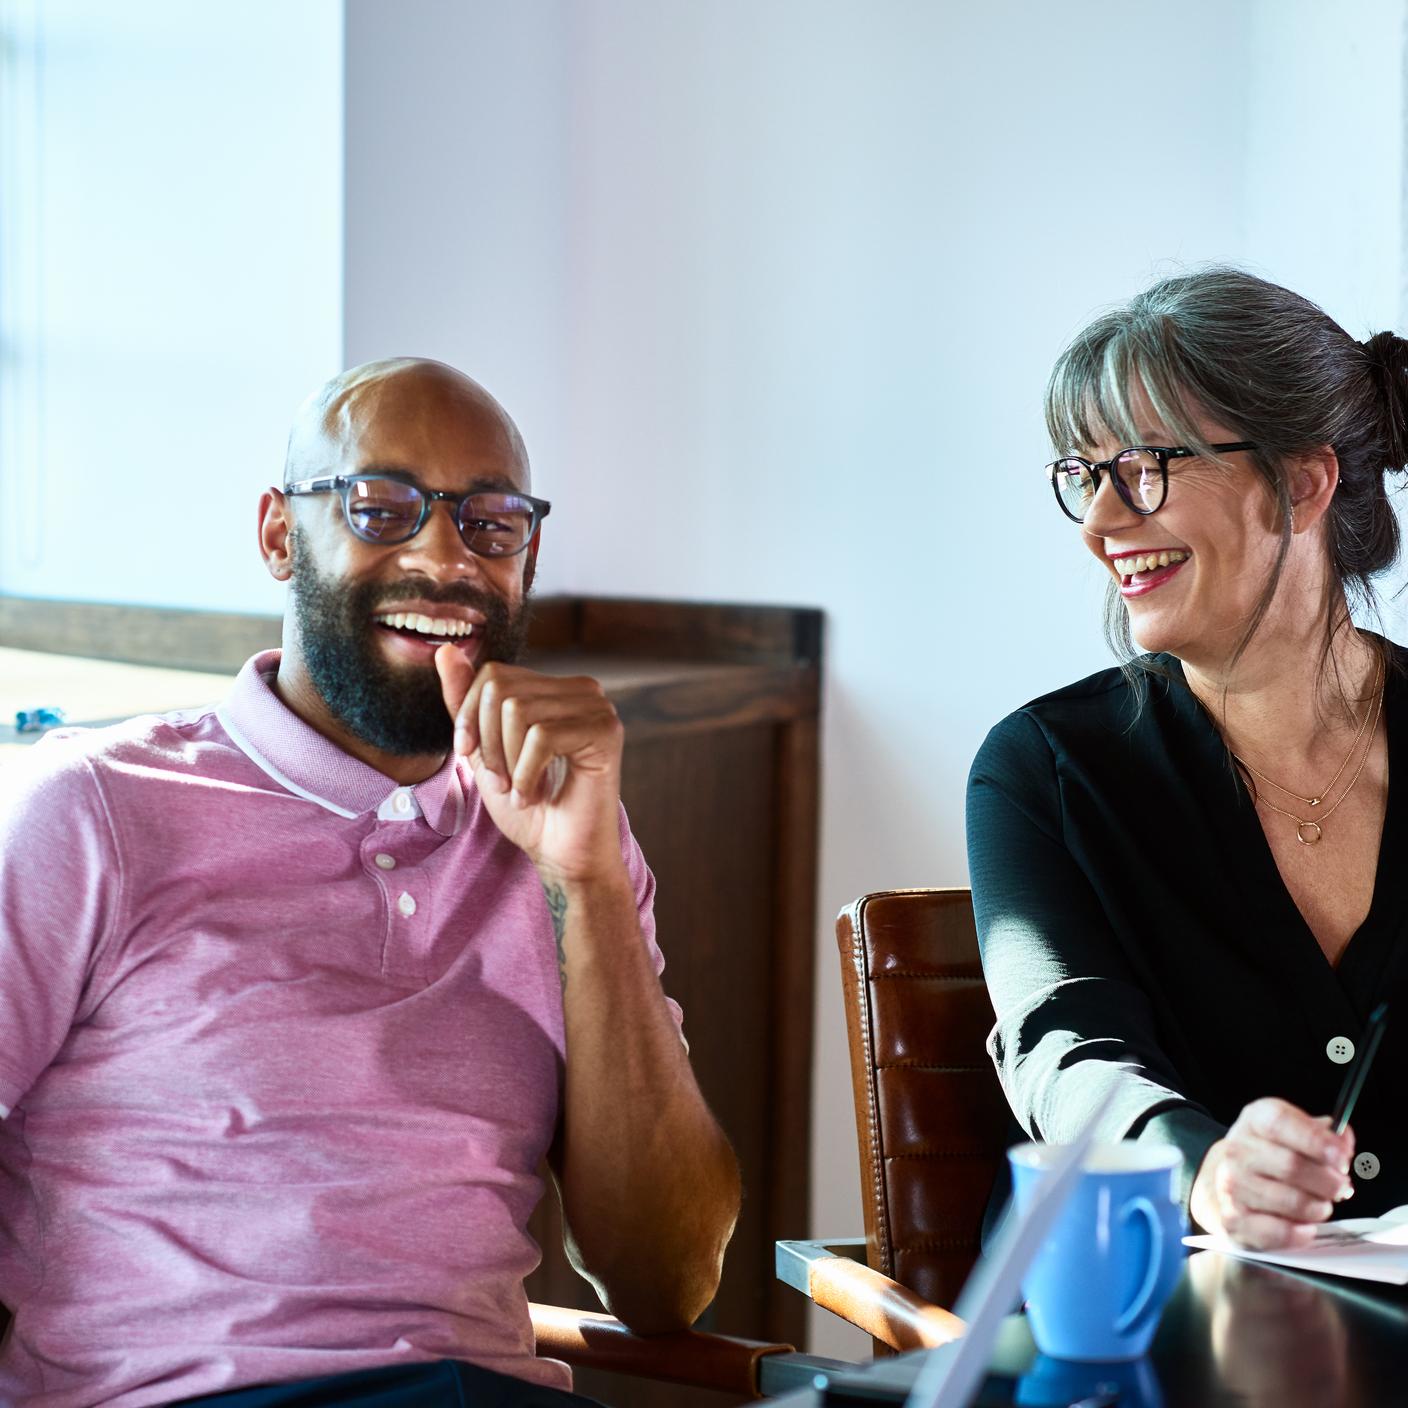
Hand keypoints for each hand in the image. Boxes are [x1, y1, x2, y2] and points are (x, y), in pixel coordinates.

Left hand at [436, 645, 624, 883]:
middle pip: (502, 690)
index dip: (469, 716)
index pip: (493, 673)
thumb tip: (445, 650)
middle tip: (501, 782)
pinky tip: (534, 795)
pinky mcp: (606, 731)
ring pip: (519, 712)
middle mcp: (581, 689)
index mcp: (555, 688)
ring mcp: (598, 707)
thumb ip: (466, 702)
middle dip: (488, 743)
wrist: (561, 853)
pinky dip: (526, 774)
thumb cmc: (527, 806)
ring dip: (508, 763)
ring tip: (521, 790)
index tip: (470, 757)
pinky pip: (542, 737)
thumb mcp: (483, 750)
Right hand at [1189, 1097, 1353, 1248]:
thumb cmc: (1273, 1155)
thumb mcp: (1295, 1133)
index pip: (1280, 1123)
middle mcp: (1237, 1150)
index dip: (1315, 1140)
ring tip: (1320, 1205)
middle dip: (1328, 1182)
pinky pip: (1280, 1232)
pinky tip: (1306, 1226)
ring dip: (1318, 1208)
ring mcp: (1232, 1186)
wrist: (1230, 1180)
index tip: (1342, 1157)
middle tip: (1340, 1188)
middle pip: (1291, 1166)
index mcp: (1255, 1121)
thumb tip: (1343, 1141)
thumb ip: (1325, 1134)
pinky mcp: (1234, 1219)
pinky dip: (1302, 1233)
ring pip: (1292, 1202)